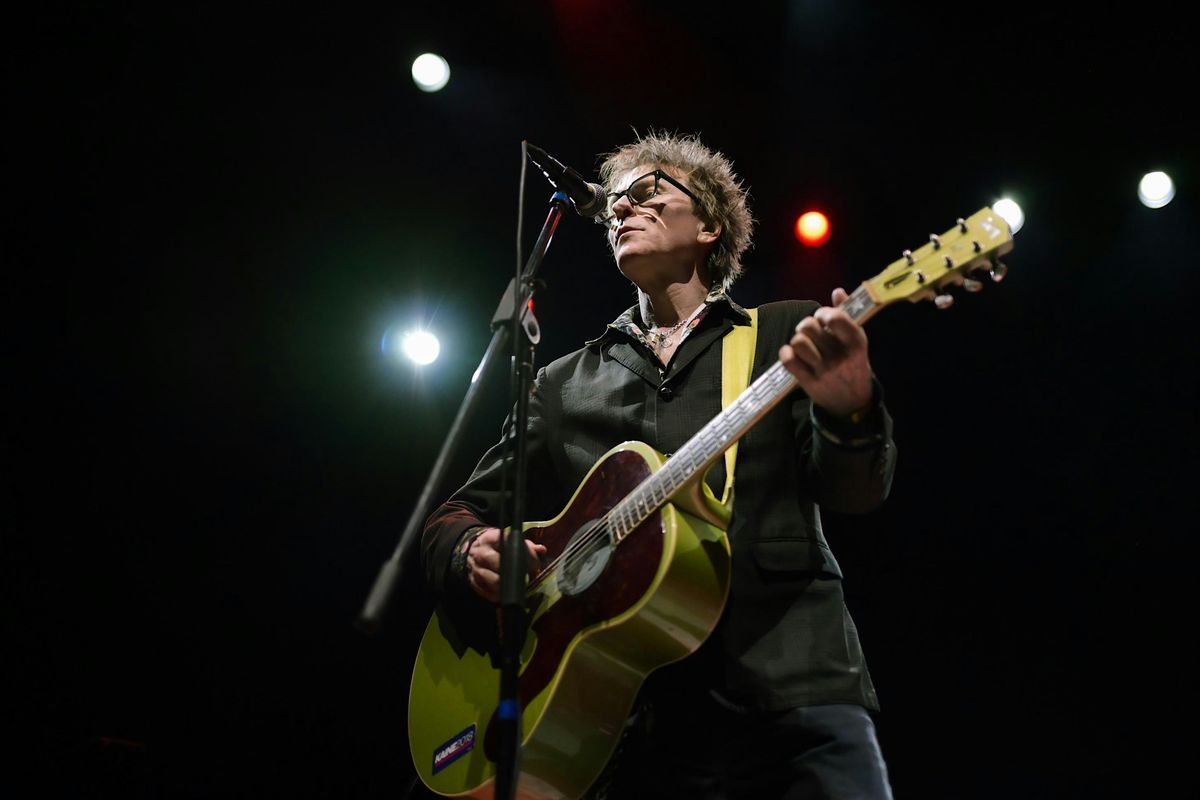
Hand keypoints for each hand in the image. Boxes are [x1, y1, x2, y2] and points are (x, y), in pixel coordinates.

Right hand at [463, 527, 547, 602]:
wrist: (472, 551)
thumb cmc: (496, 546)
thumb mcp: (508, 540)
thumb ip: (526, 545)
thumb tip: (541, 550)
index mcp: (491, 538)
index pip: (509, 544)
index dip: (525, 555)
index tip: (535, 565)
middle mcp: (482, 552)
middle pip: (500, 564)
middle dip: (517, 573)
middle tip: (529, 578)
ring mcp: (476, 569)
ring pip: (494, 581)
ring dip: (510, 587)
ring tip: (520, 588)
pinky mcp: (473, 582)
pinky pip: (488, 593)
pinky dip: (500, 596)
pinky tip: (508, 594)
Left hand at [779, 287, 873, 417]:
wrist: (853, 404)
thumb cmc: (852, 365)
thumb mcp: (856, 342)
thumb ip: (846, 315)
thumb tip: (837, 291)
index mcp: (856, 343)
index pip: (836, 319)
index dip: (824, 312)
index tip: (823, 317)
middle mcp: (841, 357)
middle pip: (809, 327)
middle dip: (807, 324)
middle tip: (811, 331)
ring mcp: (825, 371)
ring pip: (798, 342)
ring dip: (797, 339)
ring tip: (803, 344)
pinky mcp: (809, 383)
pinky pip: (789, 361)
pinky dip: (786, 353)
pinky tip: (792, 354)